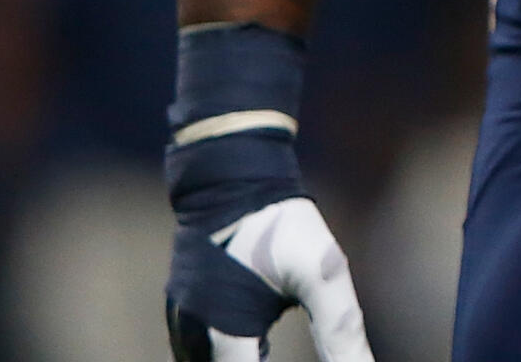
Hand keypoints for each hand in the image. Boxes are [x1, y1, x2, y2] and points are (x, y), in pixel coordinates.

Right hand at [166, 189, 376, 361]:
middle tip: (278, 348)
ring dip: (241, 359)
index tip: (294, 357)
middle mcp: (193, 334)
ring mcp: (181, 322)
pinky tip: (255, 346)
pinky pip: (198, 350)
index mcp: (224, 332)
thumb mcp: (322, 274)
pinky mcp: (180, 309)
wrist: (232, 177)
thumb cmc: (282, 225)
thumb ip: (340, 330)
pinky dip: (227, 354)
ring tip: (269, 347)